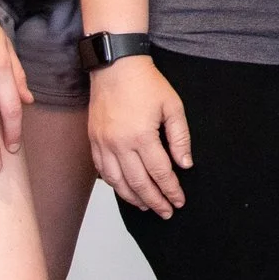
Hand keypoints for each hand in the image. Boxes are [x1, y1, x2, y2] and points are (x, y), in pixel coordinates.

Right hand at [89, 56, 192, 217]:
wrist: (116, 67)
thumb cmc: (146, 83)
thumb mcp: (173, 106)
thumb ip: (180, 137)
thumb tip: (185, 164)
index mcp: (142, 136)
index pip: (160, 172)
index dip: (171, 190)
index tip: (179, 201)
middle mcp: (119, 144)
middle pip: (139, 183)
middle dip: (155, 200)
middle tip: (166, 212)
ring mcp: (103, 144)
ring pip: (118, 182)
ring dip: (133, 198)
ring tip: (148, 206)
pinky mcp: (94, 141)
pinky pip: (103, 171)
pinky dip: (115, 185)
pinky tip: (125, 189)